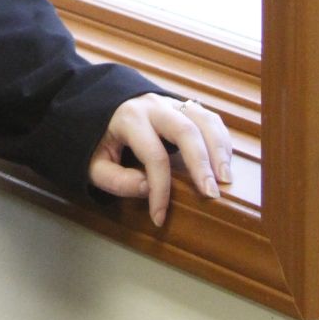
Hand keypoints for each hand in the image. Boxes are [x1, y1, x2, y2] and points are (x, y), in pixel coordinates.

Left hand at [88, 95, 233, 227]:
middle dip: (202, 163)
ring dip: (219, 149)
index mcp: (129, 118)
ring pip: (204, 119)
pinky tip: (224, 163)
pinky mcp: (182, 106)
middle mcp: (152, 106)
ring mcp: (170, 103)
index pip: (153, 155)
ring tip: (226, 179)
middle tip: (212, 193)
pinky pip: (209, 118)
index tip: (160, 216)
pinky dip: (221, 139)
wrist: (95, 103)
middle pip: (186, 130)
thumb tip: (147, 189)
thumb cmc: (97, 138)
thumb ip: (114, 179)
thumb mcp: (92, 161)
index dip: (160, 189)